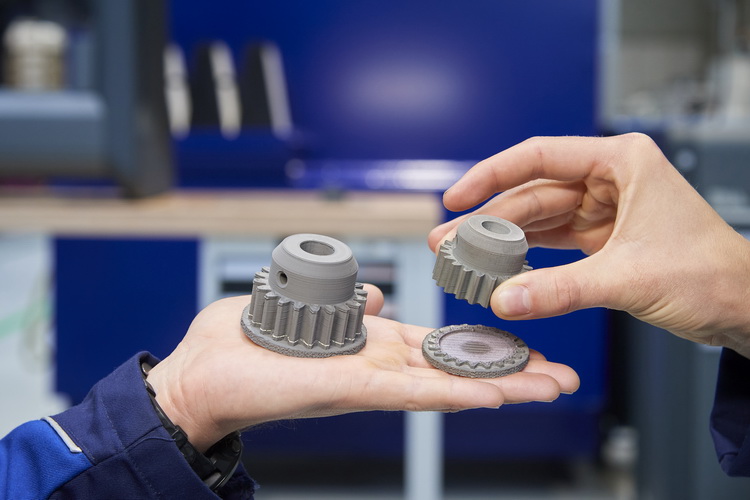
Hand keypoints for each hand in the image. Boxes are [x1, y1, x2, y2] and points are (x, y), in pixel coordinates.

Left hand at [146, 285, 578, 451]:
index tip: (524, 349)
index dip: (482, 347)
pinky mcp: (349, 388)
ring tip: (549, 385)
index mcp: (369, 345)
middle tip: (562, 376)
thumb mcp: (305, 309)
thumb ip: (347, 303)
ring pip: (446, 383)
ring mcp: (368, 381)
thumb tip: (376, 295)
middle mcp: (376, 366)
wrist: (198, 377)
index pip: (439, 347)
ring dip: (500, 385)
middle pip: (456, 367)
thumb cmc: (242, 345)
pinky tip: (494, 393)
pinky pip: (411, 391)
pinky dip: (454, 391)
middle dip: (510, 372)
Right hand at [428, 133, 749, 355]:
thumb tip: (504, 298)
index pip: (540, 157)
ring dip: (501, 240)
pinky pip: (551, 243)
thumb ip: (560, 289)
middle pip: (531, 192)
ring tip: (462, 257)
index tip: (456, 196)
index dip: (491, 175)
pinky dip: (524, 257)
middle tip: (448, 241)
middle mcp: (609, 180)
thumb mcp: (628, 277)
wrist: (741, 306)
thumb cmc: (711, 273)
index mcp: (621, 162)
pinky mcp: (601, 239)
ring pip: (537, 219)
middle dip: (488, 220)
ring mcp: (603, 210)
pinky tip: (497, 266)